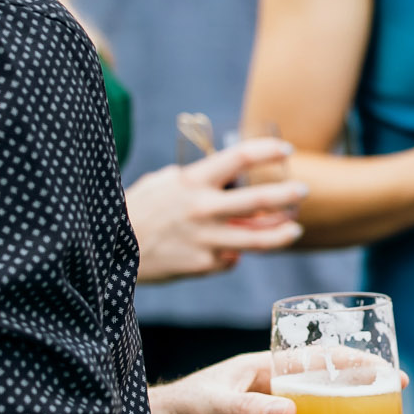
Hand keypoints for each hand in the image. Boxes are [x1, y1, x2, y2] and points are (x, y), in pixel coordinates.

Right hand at [127, 140, 307, 283]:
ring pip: (258, 239)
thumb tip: (232, 183)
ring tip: (294, 229)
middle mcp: (202, 208)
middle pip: (259, 200)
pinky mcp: (203, 264)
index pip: (239, 157)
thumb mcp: (166, 183)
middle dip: (287, 194)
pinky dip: (233, 253)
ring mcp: (204, 239)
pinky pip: (231, 258)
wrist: (110, 249)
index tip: (286, 149)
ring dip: (282, 233)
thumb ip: (200, 181)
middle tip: (303, 191)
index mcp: (192, 181)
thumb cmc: (140, 210)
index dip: (267, 151)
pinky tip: (228, 249)